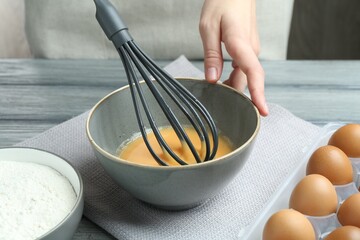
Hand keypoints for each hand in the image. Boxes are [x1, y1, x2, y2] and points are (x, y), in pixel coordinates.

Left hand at [199, 0, 268, 115]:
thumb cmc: (222, 3)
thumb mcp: (209, 27)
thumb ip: (212, 55)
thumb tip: (212, 80)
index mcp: (241, 43)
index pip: (253, 72)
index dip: (258, 93)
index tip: (262, 110)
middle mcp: (251, 49)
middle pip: (248, 80)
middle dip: (240, 97)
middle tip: (224, 110)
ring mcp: (251, 49)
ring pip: (245, 76)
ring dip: (234, 87)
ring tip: (219, 97)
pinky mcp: (248, 48)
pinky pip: (244, 69)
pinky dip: (234, 79)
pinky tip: (222, 83)